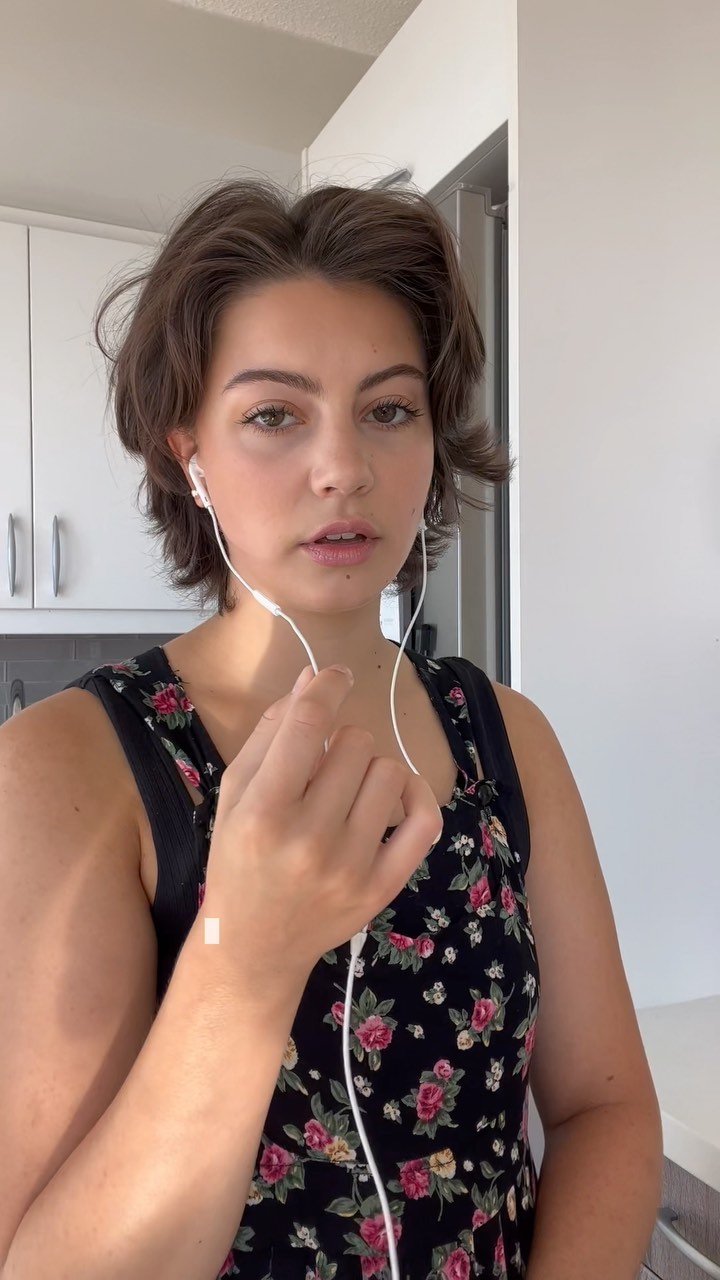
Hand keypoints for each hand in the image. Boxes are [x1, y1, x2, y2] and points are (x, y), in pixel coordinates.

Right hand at [198, 664, 442, 989]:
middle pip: (356, 743)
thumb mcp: (234, 793)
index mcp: (263, 812)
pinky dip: (415, 796)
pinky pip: (424, 820)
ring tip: (346, 792)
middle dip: (340, 743)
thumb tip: (312, 678)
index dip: (326, 686)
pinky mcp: (381, 888)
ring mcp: (350, 867)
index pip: (308, 724)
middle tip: (322, 768)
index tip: (334, 676)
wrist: (253, 945)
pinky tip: (393, 798)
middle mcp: (308, 840)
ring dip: (369, 769)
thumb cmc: (238, 860)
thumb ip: (271, 732)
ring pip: (390, 772)